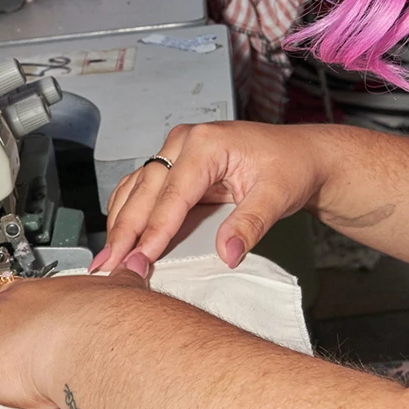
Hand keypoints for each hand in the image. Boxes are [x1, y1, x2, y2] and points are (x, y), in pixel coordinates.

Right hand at [96, 121, 324, 275]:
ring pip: (137, 189)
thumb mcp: (277, 195)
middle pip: (145, 191)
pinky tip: (120, 236)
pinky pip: (143, 189)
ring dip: (120, 223)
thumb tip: (227, 253)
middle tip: (110, 265)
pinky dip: (128, 212)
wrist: (301, 155)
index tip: (140, 260)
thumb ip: (249, 224)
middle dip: (125, 231)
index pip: (172, 195)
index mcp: (207, 143)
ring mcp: (178, 152)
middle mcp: (185, 142)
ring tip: (107, 259)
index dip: (154, 231)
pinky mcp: (177, 166)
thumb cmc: (291, 166)